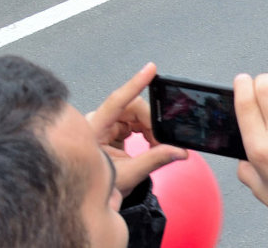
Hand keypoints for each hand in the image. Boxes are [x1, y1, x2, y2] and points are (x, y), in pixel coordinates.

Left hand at [86, 63, 187, 197]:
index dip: (135, 84)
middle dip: (151, 122)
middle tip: (162, 142)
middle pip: (132, 108)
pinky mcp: (111, 129)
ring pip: (136, 114)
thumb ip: (155, 159)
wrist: (87, 199)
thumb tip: (180, 151)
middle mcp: (98, 123)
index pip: (117, 101)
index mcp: (94, 131)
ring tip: (156, 147)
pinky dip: (146, 132)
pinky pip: (134, 122)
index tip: (151, 69)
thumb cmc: (100, 186)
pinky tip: (150, 145)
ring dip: (151, 128)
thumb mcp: (128, 175)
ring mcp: (104, 125)